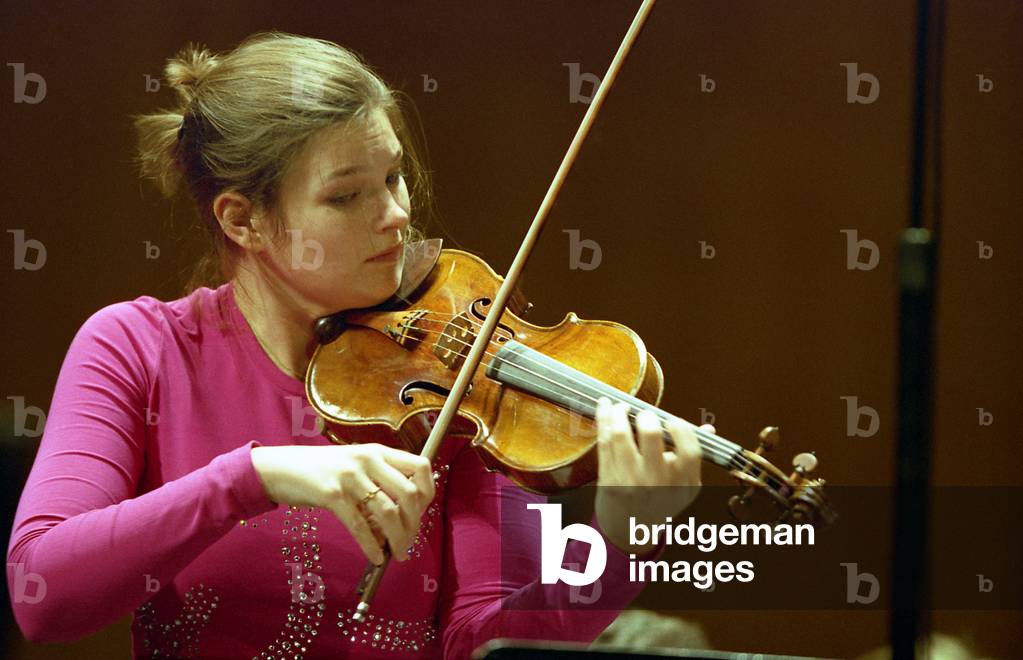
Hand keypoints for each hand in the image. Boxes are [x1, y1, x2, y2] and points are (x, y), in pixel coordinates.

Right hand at [250, 444, 434, 564]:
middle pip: (409, 493)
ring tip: (399, 553)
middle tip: (410, 541)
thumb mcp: (356, 464)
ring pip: (388, 512)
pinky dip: (371, 546)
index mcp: (378, 451)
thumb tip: (406, 514)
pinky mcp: (332, 494)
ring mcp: (350, 476)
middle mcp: (368, 459)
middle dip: (415, 523)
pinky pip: (360, 526)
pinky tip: (376, 557)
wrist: (279, 468)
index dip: (428, 493)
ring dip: (398, 538)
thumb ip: (380, 479)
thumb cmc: (320, 470)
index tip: (421, 513)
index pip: (422, 466)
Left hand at [593, 398, 710, 554]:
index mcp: (683, 485)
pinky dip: (603, 420)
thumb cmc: (659, 499)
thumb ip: (692, 456)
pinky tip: (604, 407)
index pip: (690, 451)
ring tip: (620, 407)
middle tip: (644, 414)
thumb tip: (708, 427)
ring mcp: (630, 482)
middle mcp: (657, 483)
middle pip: (651, 436)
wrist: (629, 530)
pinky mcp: (608, 479)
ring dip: (618, 413)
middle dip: (647, 416)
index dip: (682, 430)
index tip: (673, 421)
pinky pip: (604, 443)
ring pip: (621, 435)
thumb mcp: (682, 485)